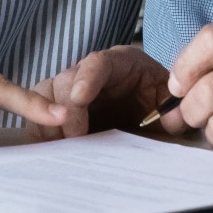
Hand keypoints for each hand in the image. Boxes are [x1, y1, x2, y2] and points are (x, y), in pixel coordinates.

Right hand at [25, 45, 169, 140]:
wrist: (146, 110)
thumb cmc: (156, 101)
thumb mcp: (169, 102)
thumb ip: (174, 110)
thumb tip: (172, 119)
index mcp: (120, 63)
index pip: (98, 62)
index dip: (87, 77)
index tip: (79, 98)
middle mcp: (89, 71)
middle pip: (66, 80)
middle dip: (66, 111)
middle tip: (75, 140)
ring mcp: (70, 88)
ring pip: (45, 94)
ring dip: (46, 121)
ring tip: (57, 148)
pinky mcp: (58, 107)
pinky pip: (38, 113)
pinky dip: (39, 131)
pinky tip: (47, 150)